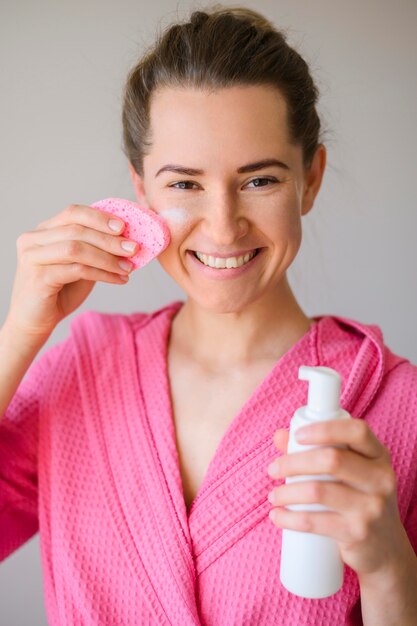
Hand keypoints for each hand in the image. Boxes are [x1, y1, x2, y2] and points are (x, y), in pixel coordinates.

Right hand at [6, 203, 138, 340]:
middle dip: (109, 239)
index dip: (100, 217)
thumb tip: (127, 240)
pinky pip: (77, 270)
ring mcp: (33, 258)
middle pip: (77, 230)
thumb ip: (93, 249)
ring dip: (107, 258)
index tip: (124, 227)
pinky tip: (118, 279)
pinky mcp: (38, 278)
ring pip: (76, 249)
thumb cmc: (59, 292)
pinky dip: (102, 274)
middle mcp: (33, 240)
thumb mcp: (78, 264)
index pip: (73, 213)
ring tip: (128, 267)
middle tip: (133, 248)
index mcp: (43, 231)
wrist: (35, 321)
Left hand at [267, 419, 408, 577]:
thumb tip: (280, 436)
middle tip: (273, 469)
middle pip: (332, 460)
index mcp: (378, 456)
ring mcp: (372, 507)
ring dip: (286, 492)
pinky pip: (315, 522)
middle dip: (293, 462)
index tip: (297, 435)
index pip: (357, 431)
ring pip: (318, 490)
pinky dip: (289, 518)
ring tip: (273, 496)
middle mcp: (381, 479)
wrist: (386, 549)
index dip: (325, 429)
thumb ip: (316, 449)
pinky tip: (277, 516)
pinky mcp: (358, 533)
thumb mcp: (349, 471)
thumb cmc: (359, 499)